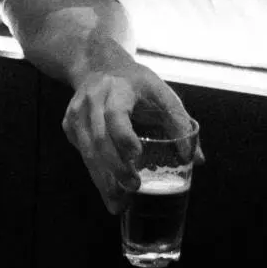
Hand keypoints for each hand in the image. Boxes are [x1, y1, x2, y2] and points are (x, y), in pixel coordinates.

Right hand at [62, 58, 195, 214]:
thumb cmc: (136, 83)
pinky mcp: (69, 125)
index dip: (124, 136)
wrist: (97, 64)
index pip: (115, 115)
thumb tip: (197, 160)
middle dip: (115, 167)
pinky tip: (109, 189)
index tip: (137, 155)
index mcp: (117, 89)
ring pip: (87, 151)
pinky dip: (96, 174)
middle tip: (134, 187)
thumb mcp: (161, 93)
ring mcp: (77, 113)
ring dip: (103, 179)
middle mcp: (92, 100)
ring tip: (119, 203)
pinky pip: (83, 154)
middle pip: (99, 138)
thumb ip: (180, 123)